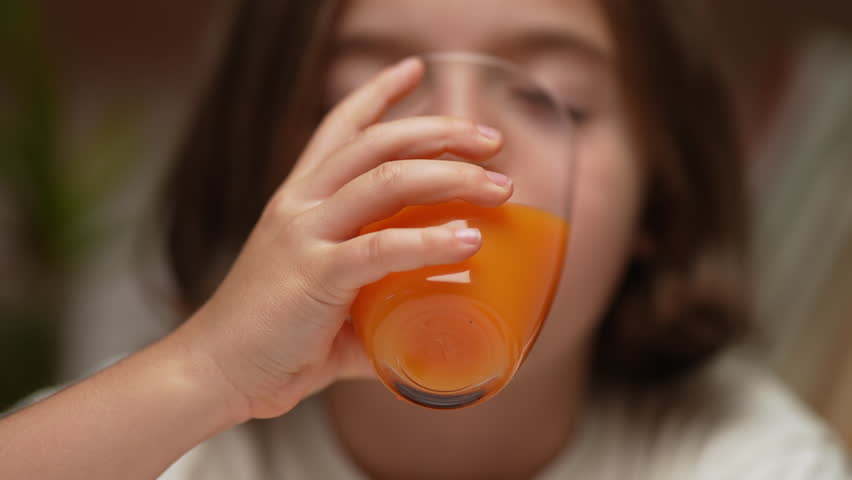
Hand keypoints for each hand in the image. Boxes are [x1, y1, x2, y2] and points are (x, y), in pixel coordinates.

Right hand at [173, 57, 512, 419]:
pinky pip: (381, 247)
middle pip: (377, 142)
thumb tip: (434, 319)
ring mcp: (305, 235)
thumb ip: (381, 298)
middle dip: (441, 131)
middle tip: (492, 141)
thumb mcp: (327, 297)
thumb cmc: (274, 336)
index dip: (377, 93)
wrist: (217, 371)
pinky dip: (430, 240)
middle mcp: (301, 203)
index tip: (415, 70)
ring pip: (386, 180)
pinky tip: (469, 240)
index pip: (339, 127)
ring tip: (498, 186)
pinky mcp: (314, 275)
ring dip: (450, 175)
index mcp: (301, 199)